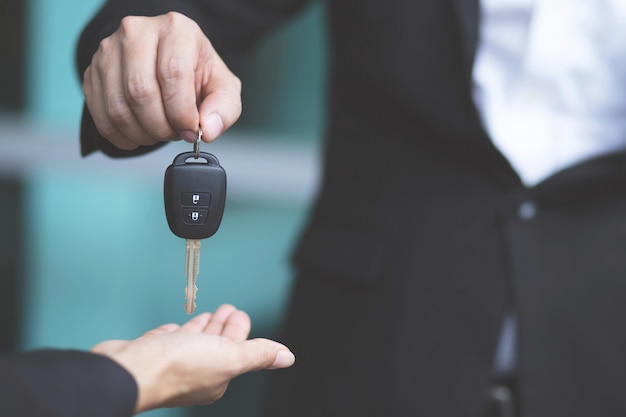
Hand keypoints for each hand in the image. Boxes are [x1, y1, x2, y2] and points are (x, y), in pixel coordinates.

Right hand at [82, 12, 241, 149]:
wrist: (168, 65)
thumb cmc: (196, 73)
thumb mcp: (222, 87)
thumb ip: (224, 108)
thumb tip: (209, 129)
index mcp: (176, 29)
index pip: (172, 71)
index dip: (182, 111)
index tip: (191, 129)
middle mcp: (137, 32)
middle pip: (141, 91)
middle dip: (161, 126)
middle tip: (175, 133)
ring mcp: (109, 51)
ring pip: (118, 106)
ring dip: (142, 133)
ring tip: (160, 132)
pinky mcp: (92, 72)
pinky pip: (101, 115)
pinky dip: (122, 136)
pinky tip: (140, 135)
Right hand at [91, 304, 294, 413]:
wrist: (126, 372)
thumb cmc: (173, 368)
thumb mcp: (228, 357)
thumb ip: (257, 354)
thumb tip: (287, 357)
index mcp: (217, 375)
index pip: (235, 347)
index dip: (240, 328)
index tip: (240, 313)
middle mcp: (195, 371)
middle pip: (215, 343)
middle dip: (223, 325)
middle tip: (229, 308)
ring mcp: (171, 362)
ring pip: (193, 341)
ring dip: (203, 326)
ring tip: (209, 314)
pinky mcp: (149, 353)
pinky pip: (167, 341)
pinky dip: (175, 332)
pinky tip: (175, 327)